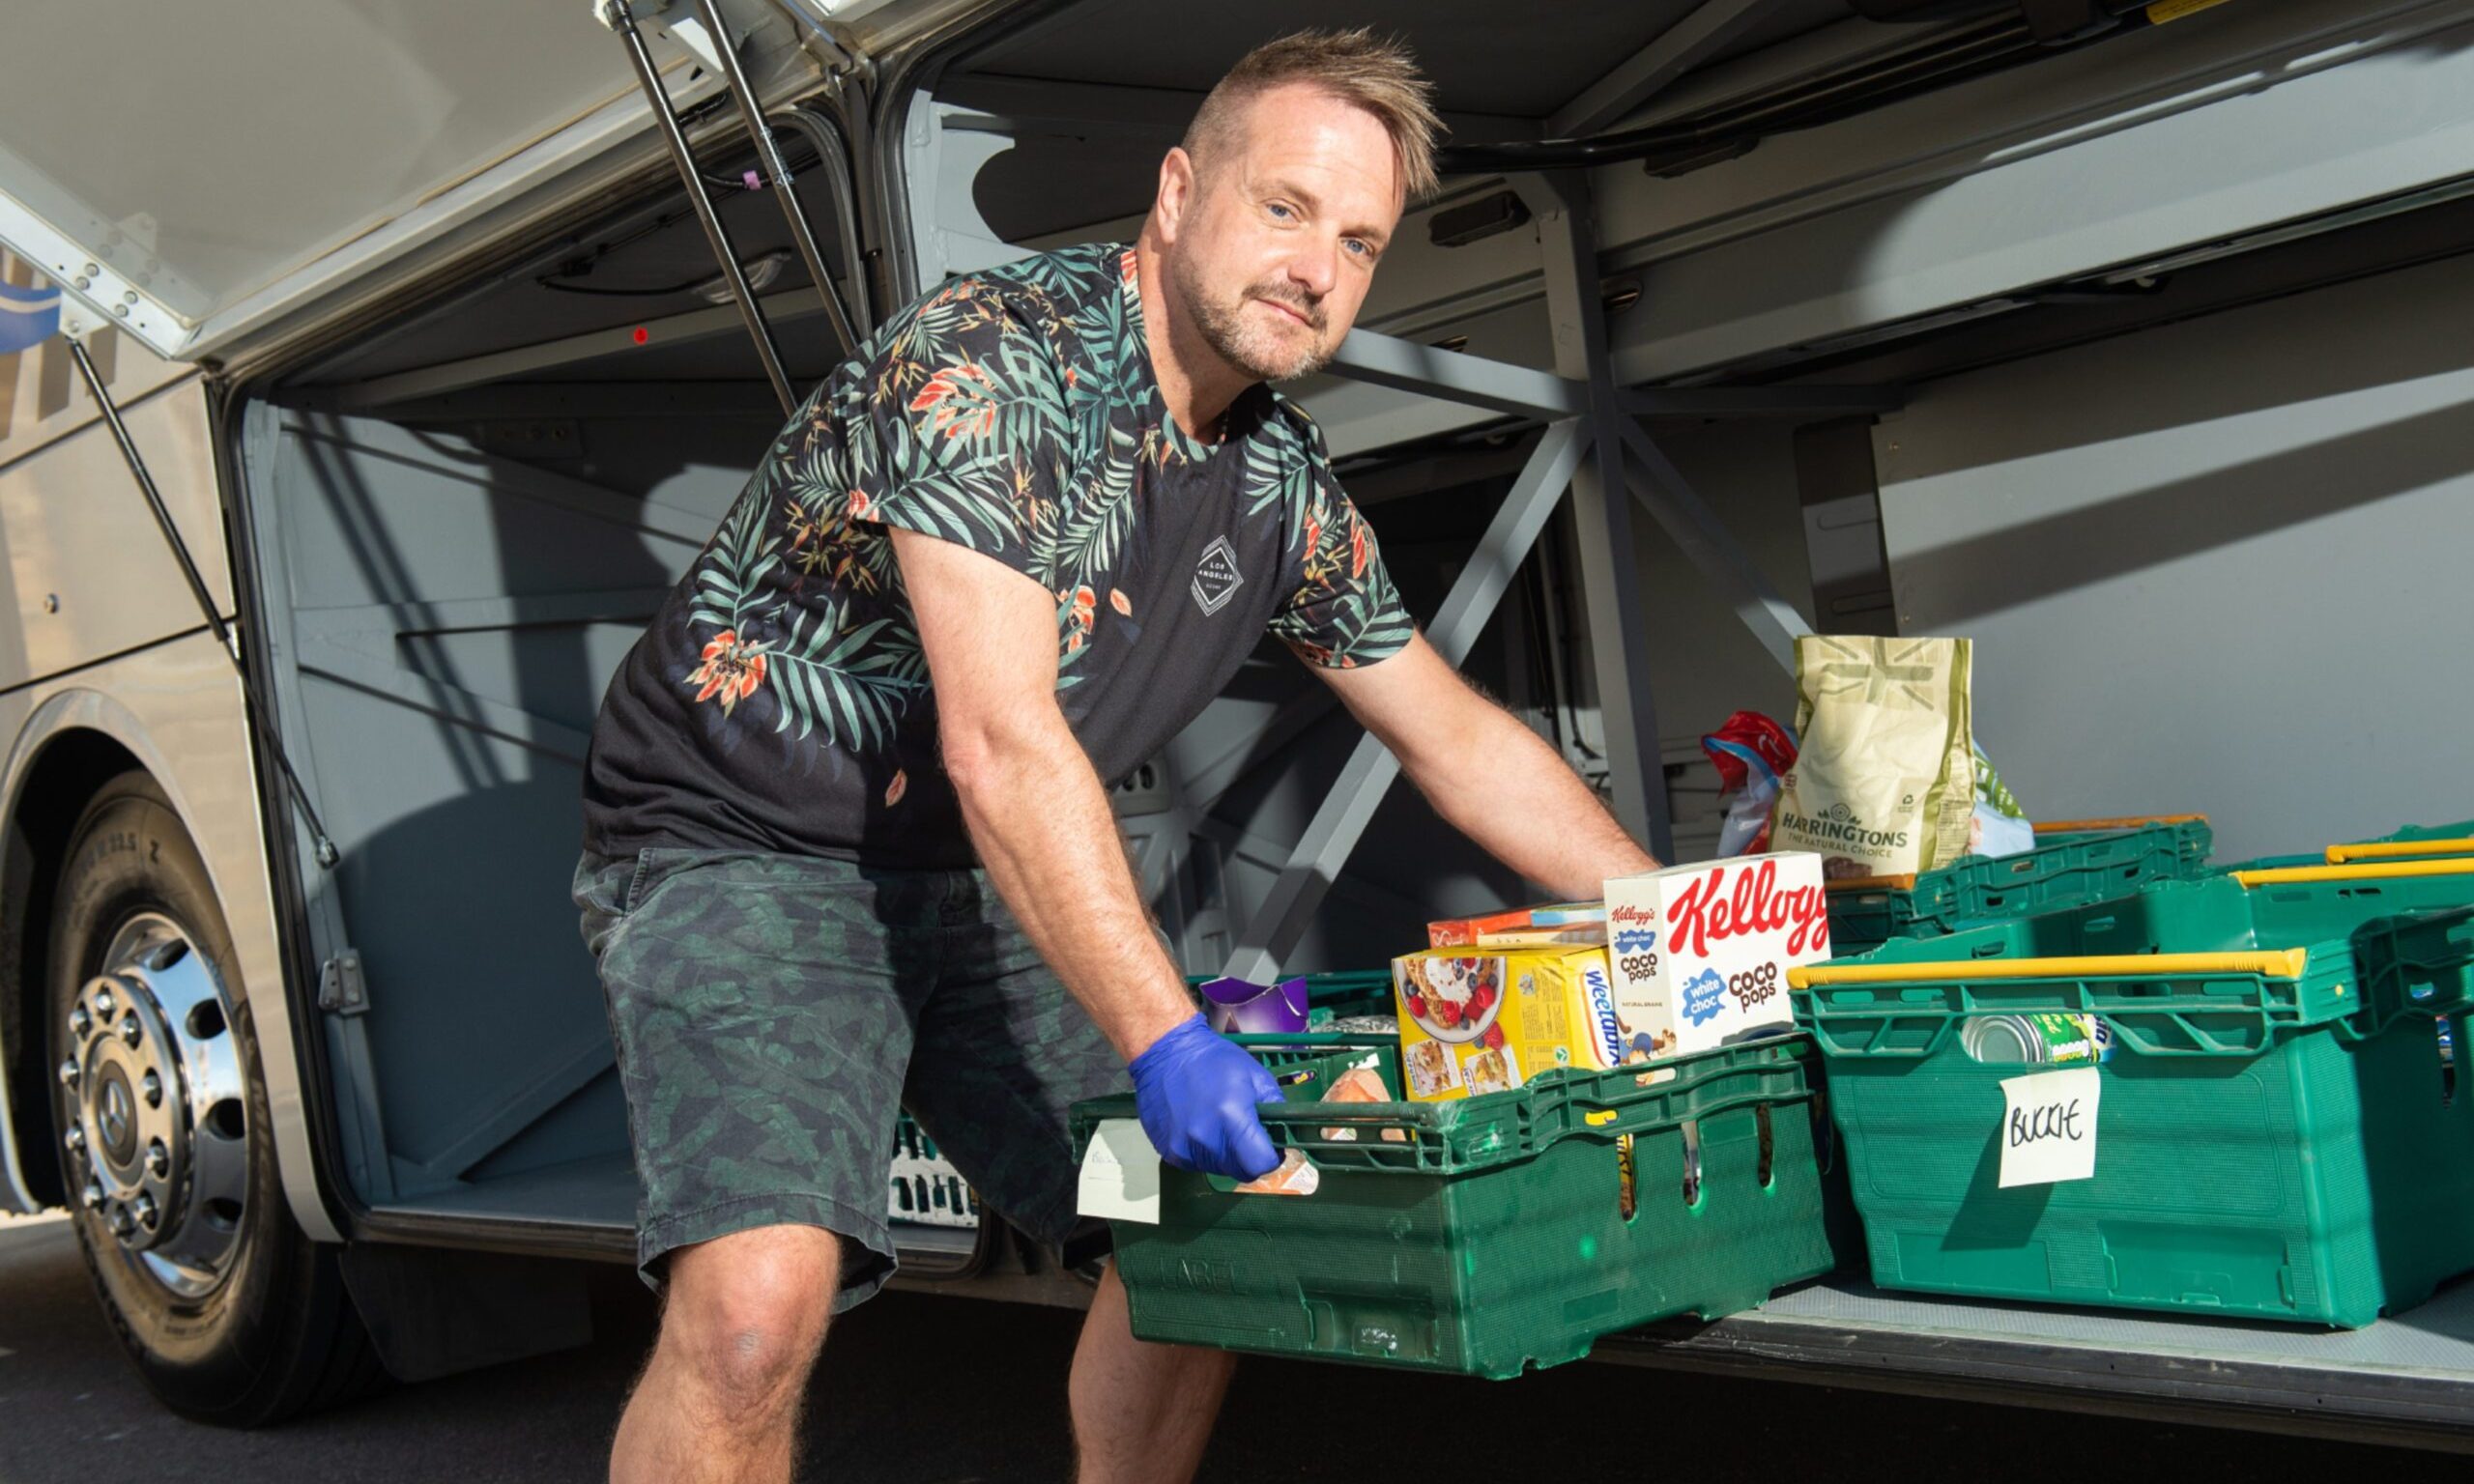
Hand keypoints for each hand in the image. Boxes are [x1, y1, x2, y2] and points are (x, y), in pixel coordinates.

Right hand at [1128, 1015, 1283, 1179]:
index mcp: (1231, 1117)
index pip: (1260, 1163)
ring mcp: (1184, 1148)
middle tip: (1247, 1135)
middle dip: (1250, 1157)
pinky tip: (1199, 1126)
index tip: (1270, 1145)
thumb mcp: (1255, 1074)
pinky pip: (1197, 1163)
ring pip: (1219, 1169)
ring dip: (1226, 1155)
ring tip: (1219, 1125)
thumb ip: (1276, 1106)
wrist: (1166, 1053)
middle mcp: (1206, 1139)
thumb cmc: (1213, 1060)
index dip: (1271, 1156)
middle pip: (1241, 1171)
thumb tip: (1284, 1131)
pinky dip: (1204, 1152)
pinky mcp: (1169, 1152)